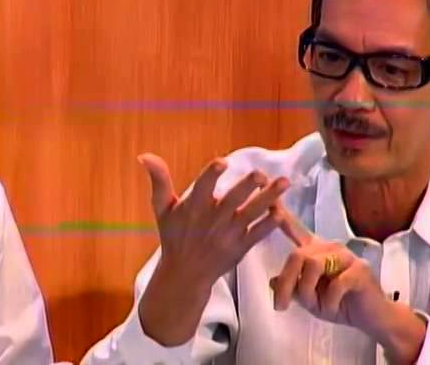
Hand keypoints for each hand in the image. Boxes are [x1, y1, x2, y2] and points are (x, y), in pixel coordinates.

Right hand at [137, 153, 288, 344]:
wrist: (185, 274)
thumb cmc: (174, 236)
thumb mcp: (162, 210)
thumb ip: (159, 182)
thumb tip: (145, 156)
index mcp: (193, 208)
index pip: (202, 188)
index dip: (211, 174)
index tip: (223, 162)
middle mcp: (212, 220)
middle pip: (232, 201)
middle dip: (246, 187)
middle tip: (260, 174)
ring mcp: (228, 234)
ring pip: (251, 214)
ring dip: (268, 199)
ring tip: (284, 183)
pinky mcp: (240, 247)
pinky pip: (257, 234)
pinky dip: (269, 225)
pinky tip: (282, 212)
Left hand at [270, 208, 426, 362]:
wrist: (371, 317)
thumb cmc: (339, 304)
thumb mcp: (309, 299)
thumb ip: (292, 288)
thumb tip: (272, 280)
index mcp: (315, 252)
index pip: (296, 230)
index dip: (282, 215)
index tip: (270, 200)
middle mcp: (329, 248)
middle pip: (297, 255)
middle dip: (286, 282)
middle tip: (281, 306)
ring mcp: (346, 256)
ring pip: (313, 266)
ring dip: (308, 292)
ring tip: (317, 307)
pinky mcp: (360, 269)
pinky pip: (335, 284)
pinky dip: (329, 302)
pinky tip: (334, 308)